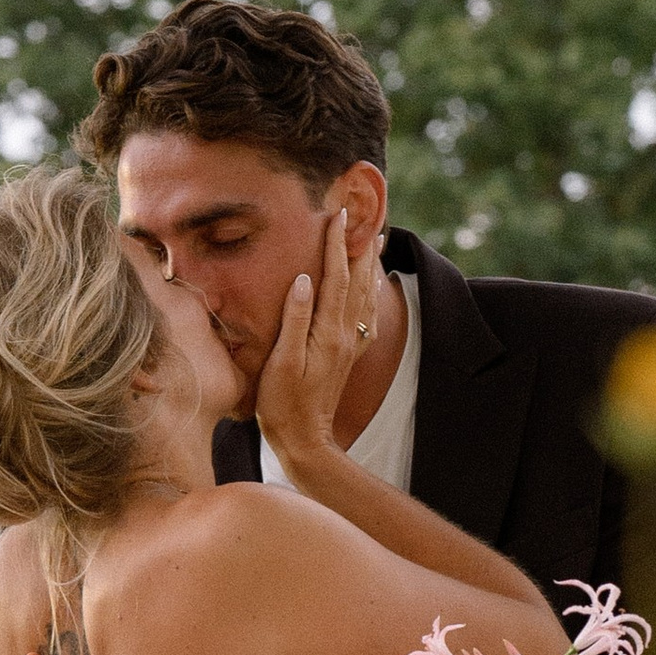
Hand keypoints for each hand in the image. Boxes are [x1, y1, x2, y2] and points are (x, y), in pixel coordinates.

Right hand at [254, 205, 385, 475]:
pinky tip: (369, 284)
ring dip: (368, 264)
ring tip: (373, 239)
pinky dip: (369, 291)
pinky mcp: (348, 354)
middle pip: (358, 280)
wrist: (303, 439)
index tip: (336, 216)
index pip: (335, 277)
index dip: (335, 244)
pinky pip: (365, 314)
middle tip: (364, 216)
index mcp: (328, 332)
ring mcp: (349, 345)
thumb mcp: (282, 361)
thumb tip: (302, 279)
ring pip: (365, 295)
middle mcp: (345, 335)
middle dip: (359, 246)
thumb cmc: (282, 402)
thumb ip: (294, 318)